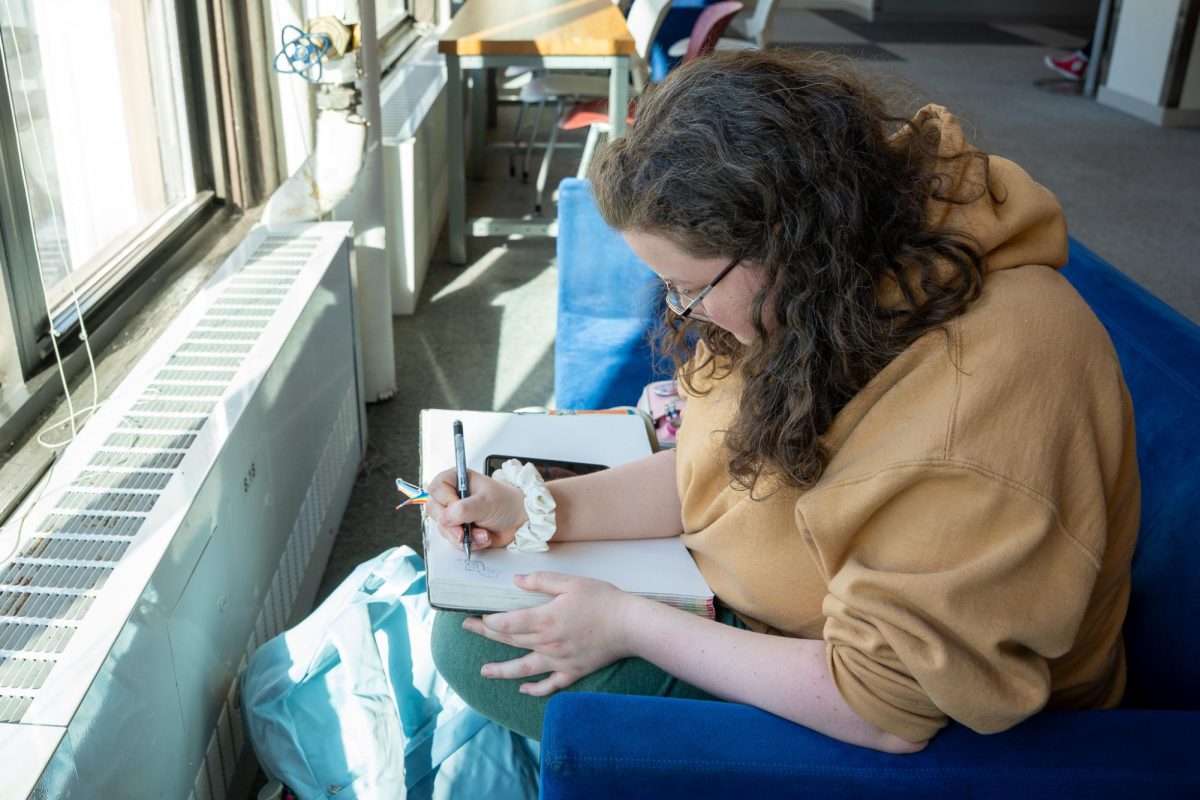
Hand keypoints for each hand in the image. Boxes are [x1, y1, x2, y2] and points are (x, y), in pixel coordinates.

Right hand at [425, 468, 525, 551]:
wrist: (520, 522)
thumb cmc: (506, 503)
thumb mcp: (486, 502)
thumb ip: (464, 509)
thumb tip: (446, 518)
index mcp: (457, 480)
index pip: (436, 488)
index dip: (445, 499)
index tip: (457, 506)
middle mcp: (453, 497)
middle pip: (434, 510)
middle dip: (450, 525)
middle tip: (463, 531)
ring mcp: (455, 516)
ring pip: (443, 529)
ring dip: (464, 536)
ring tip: (483, 533)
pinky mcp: (460, 531)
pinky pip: (454, 542)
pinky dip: (470, 543)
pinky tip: (483, 538)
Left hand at [463, 572, 635, 695]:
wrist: (630, 625)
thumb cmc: (603, 599)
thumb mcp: (571, 582)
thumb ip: (541, 581)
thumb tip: (516, 581)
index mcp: (545, 619)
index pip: (507, 623)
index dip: (489, 621)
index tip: (477, 615)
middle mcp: (547, 643)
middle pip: (510, 641)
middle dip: (486, 634)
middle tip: (468, 628)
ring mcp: (559, 661)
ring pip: (523, 668)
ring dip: (501, 670)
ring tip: (484, 671)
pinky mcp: (573, 671)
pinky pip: (550, 685)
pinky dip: (535, 689)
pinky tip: (523, 689)